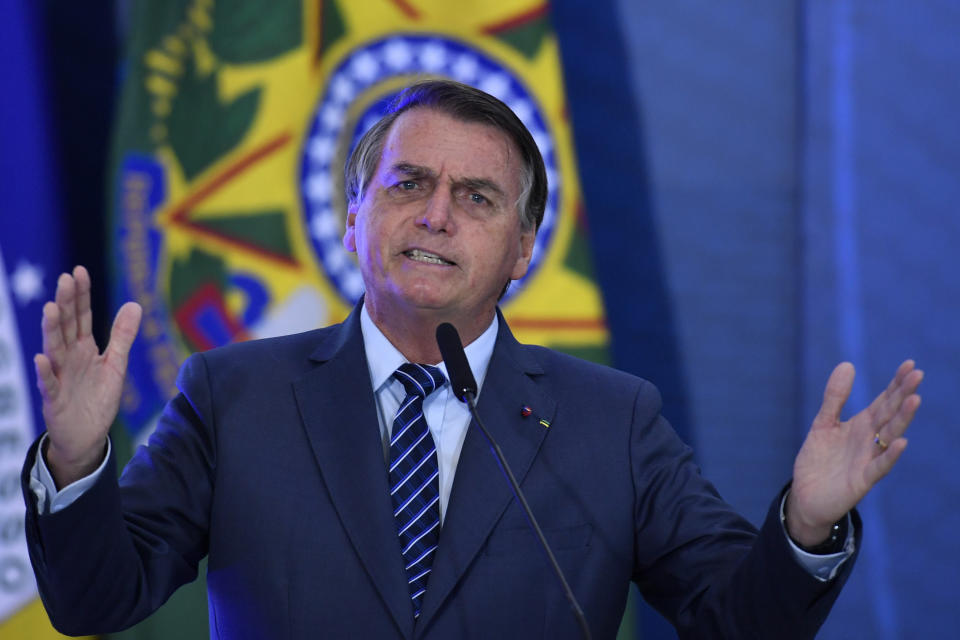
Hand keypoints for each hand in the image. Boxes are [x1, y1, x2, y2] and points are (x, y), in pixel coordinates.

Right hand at [34, 266, 141, 487]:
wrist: (87, 436)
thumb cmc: (97, 398)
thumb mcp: (116, 365)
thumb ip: (123, 336)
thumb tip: (134, 304)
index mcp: (84, 348)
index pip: (81, 316)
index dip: (81, 295)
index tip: (79, 271)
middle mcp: (69, 358)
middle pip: (66, 326)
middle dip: (65, 304)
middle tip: (65, 280)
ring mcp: (60, 377)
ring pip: (54, 349)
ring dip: (51, 330)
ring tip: (50, 309)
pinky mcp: (55, 399)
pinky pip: (49, 384)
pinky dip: (46, 372)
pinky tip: (42, 359)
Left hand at [786, 360, 922, 546]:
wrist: (805, 496)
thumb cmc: (818, 460)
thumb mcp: (823, 423)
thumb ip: (835, 397)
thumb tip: (847, 364)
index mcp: (861, 426)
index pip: (884, 401)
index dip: (896, 384)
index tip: (909, 364)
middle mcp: (869, 441)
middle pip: (890, 414)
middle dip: (903, 395)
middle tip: (917, 375)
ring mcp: (868, 459)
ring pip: (890, 436)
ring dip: (902, 419)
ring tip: (914, 399)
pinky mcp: (862, 480)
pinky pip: (879, 466)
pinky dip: (890, 454)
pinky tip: (901, 441)